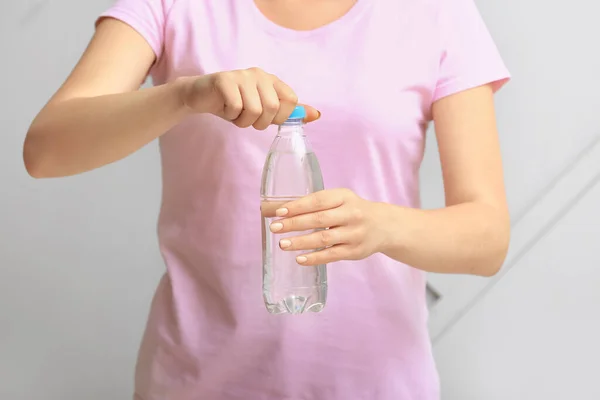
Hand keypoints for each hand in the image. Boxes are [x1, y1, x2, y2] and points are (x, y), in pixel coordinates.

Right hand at [180, 67, 319, 129]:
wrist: (200, 96)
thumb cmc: (233, 103)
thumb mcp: (264, 109)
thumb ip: (289, 112)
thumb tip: (317, 115)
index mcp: (271, 80)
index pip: (291, 100)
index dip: (280, 116)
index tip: (266, 116)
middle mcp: (259, 74)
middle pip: (273, 108)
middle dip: (260, 122)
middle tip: (247, 117)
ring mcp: (241, 75)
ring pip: (255, 110)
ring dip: (243, 121)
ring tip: (235, 113)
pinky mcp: (224, 80)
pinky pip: (237, 108)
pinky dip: (231, 116)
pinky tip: (225, 108)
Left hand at [268, 188, 388, 265]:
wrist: (384, 226)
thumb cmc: (354, 211)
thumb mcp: (341, 199)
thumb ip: (319, 204)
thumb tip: (284, 212)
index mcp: (344, 197)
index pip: (318, 200)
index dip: (298, 206)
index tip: (279, 212)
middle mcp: (351, 214)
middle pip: (319, 219)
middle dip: (294, 224)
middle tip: (275, 227)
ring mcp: (354, 234)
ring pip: (324, 239)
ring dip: (301, 242)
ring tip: (283, 244)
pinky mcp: (355, 251)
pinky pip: (331, 255)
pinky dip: (314, 258)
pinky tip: (299, 259)